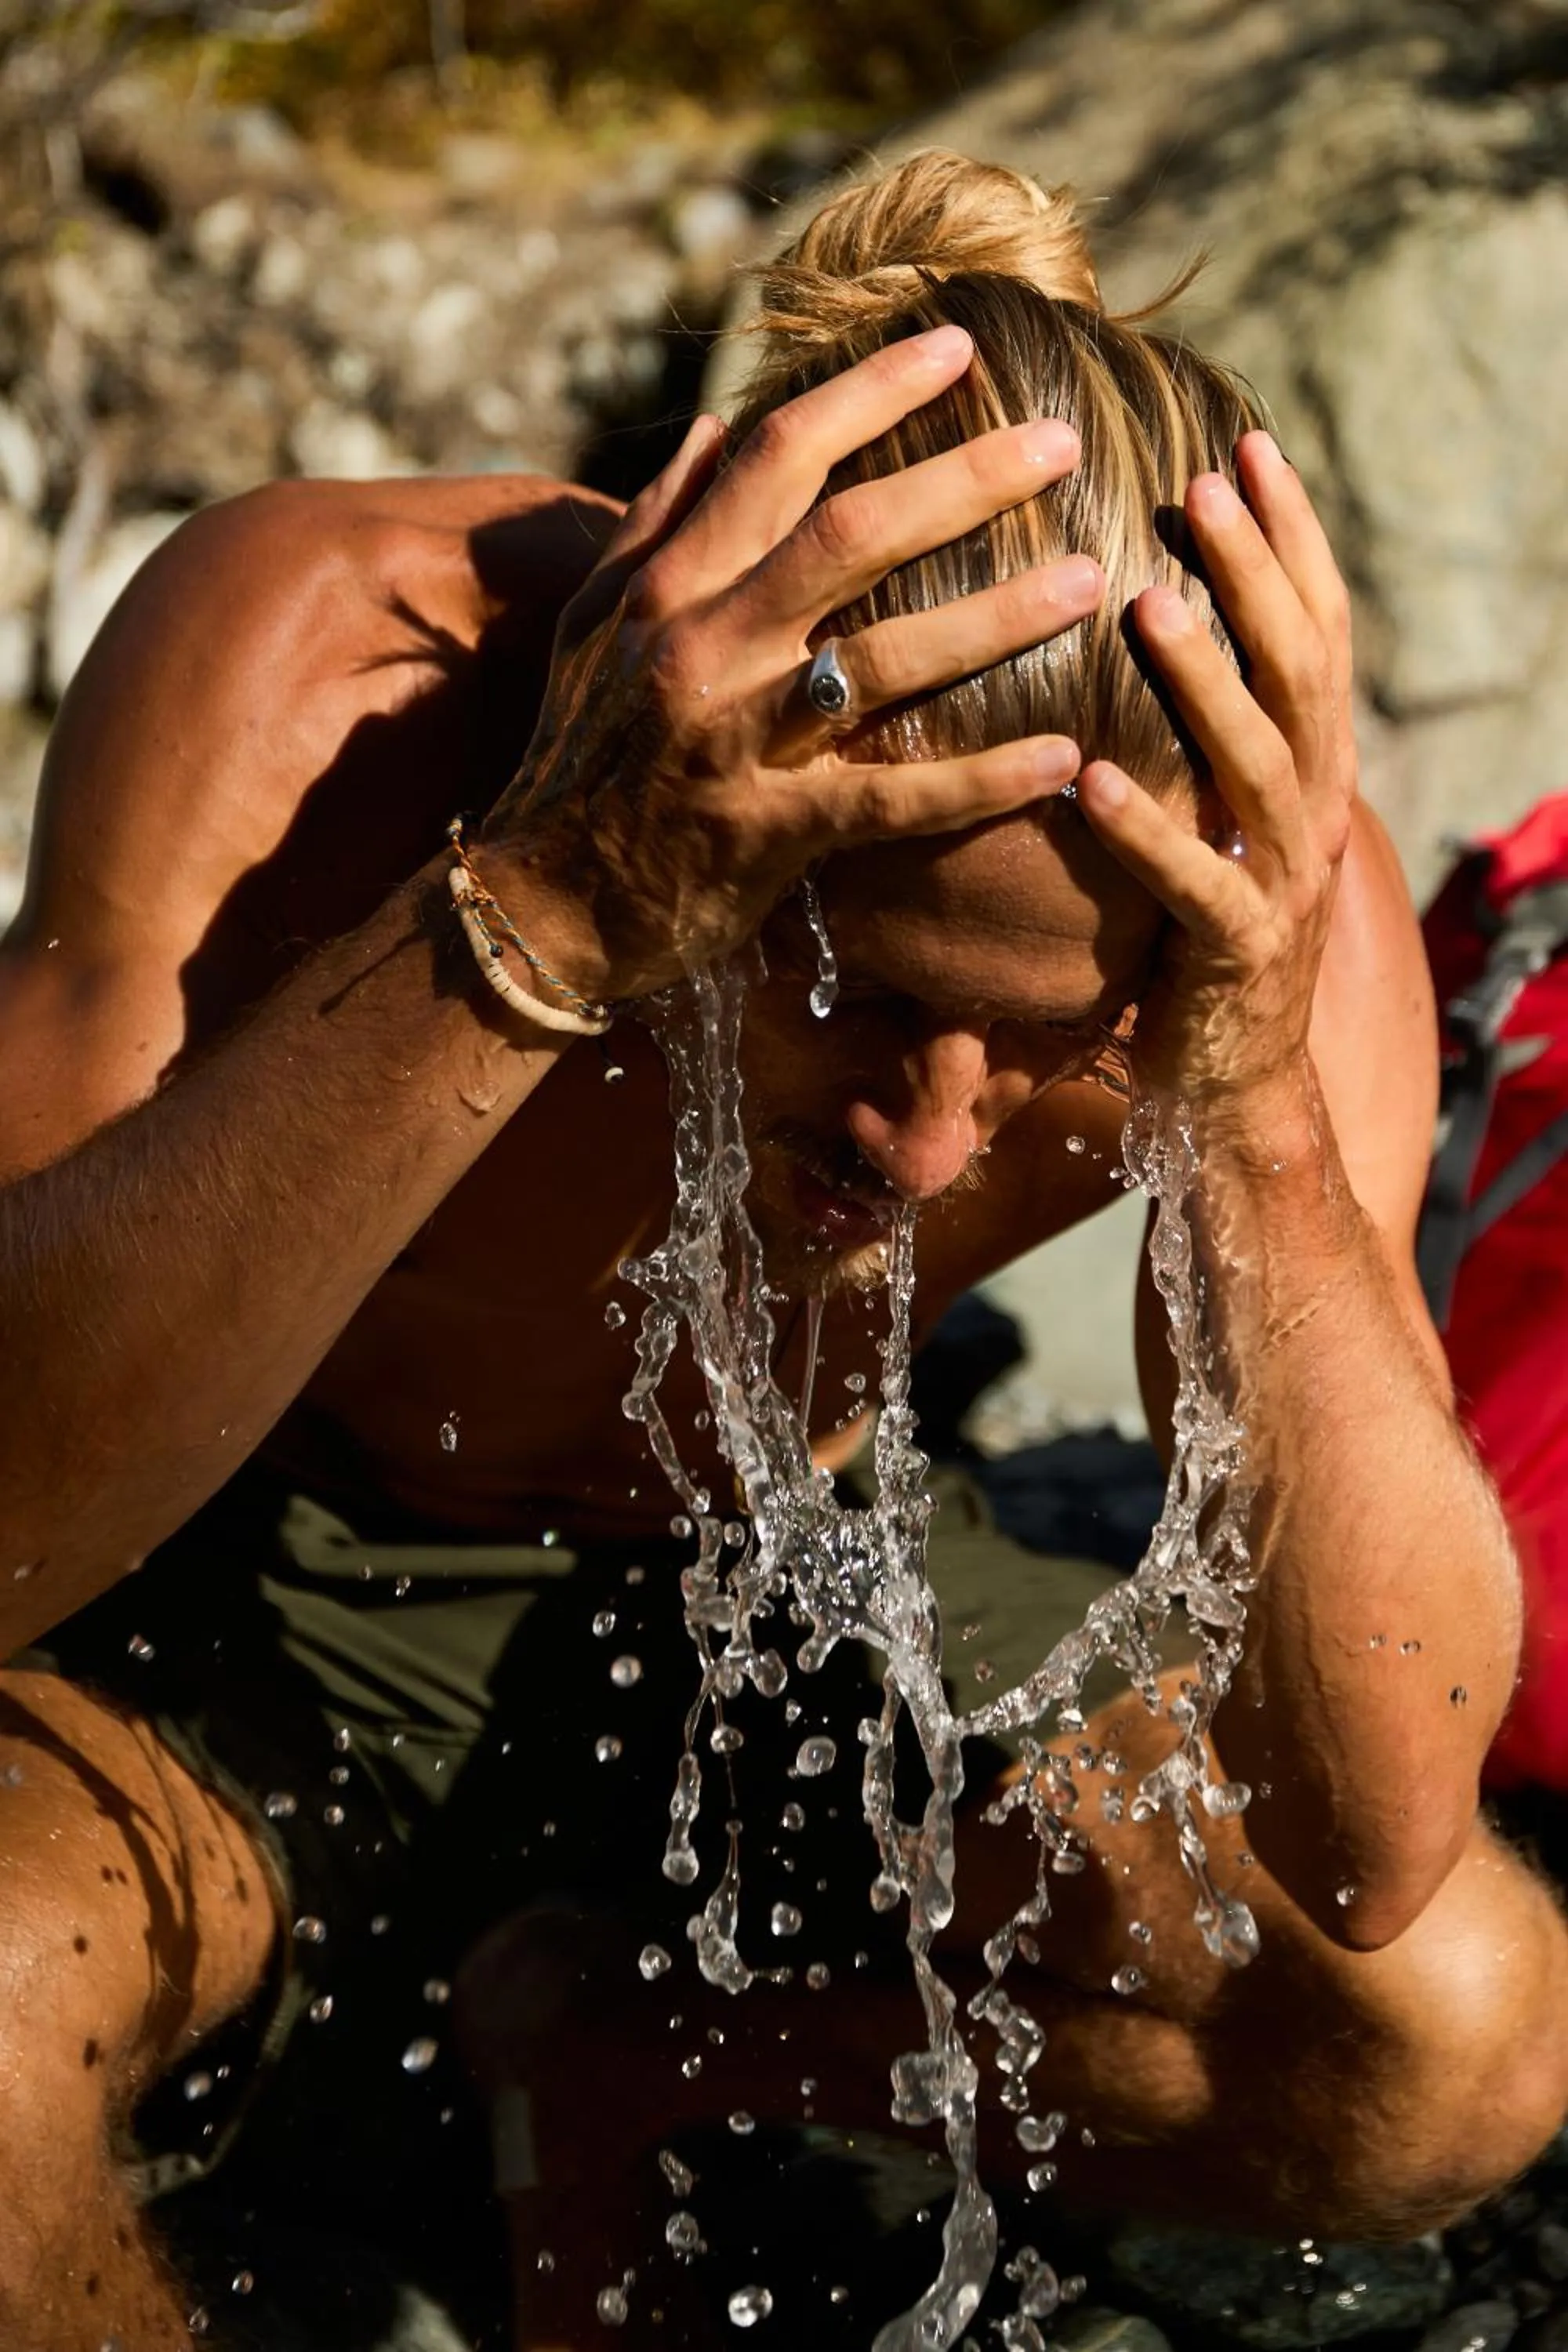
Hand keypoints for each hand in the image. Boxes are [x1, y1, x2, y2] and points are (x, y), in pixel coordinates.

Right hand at [481, 326, 1101, 1002]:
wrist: (540, 906)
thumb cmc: (579, 761)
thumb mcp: (594, 629)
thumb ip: (656, 522)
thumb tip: (716, 423)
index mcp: (668, 586)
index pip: (778, 456)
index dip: (873, 393)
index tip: (960, 348)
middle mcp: (701, 647)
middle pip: (850, 535)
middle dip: (965, 480)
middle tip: (1064, 442)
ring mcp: (735, 741)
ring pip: (882, 661)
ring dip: (996, 617)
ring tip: (1092, 582)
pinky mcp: (767, 834)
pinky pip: (890, 800)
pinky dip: (978, 780)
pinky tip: (1063, 759)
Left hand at [1076, 433, 1355, 1113]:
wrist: (1240, 1084)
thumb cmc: (1203, 939)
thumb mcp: (1217, 820)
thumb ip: (1207, 737)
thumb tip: (1151, 620)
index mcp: (1316, 769)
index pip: (1320, 630)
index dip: (1291, 539)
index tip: (1246, 447)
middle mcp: (1316, 813)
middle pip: (1300, 671)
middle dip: (1255, 574)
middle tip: (1201, 488)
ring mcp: (1284, 884)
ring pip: (1260, 764)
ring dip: (1205, 681)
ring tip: (1148, 605)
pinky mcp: (1236, 955)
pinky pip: (1193, 884)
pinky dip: (1145, 831)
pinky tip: (1088, 784)